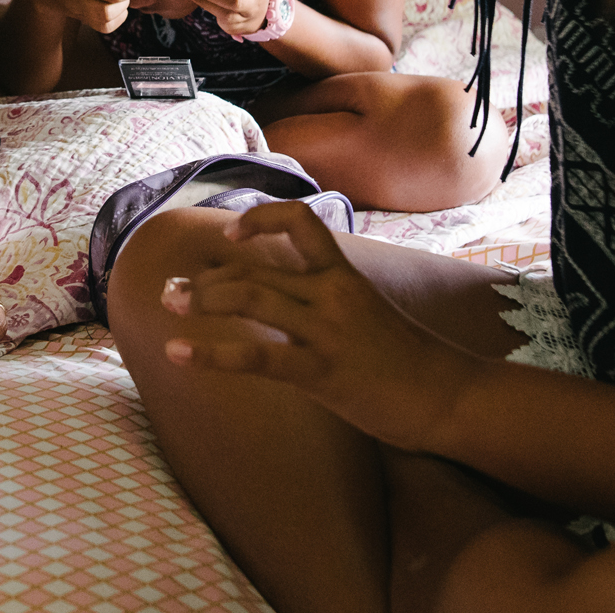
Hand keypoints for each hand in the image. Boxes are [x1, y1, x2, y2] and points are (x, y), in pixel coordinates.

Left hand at [159, 201, 475, 452]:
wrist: (447, 396)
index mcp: (344, 274)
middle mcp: (332, 293)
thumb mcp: (367, 310)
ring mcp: (327, 330)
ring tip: (168, 305)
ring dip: (201, 300)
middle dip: (206, 278)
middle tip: (171, 290)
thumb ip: (327, 296)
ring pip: (251, 299)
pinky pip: (257, 357)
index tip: (231, 234)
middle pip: (256, 269)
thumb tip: (282, 294)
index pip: (300, 220)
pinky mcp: (322, 371)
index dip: (260, 218)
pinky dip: (210, 354)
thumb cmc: (406, 357)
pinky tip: (177, 354)